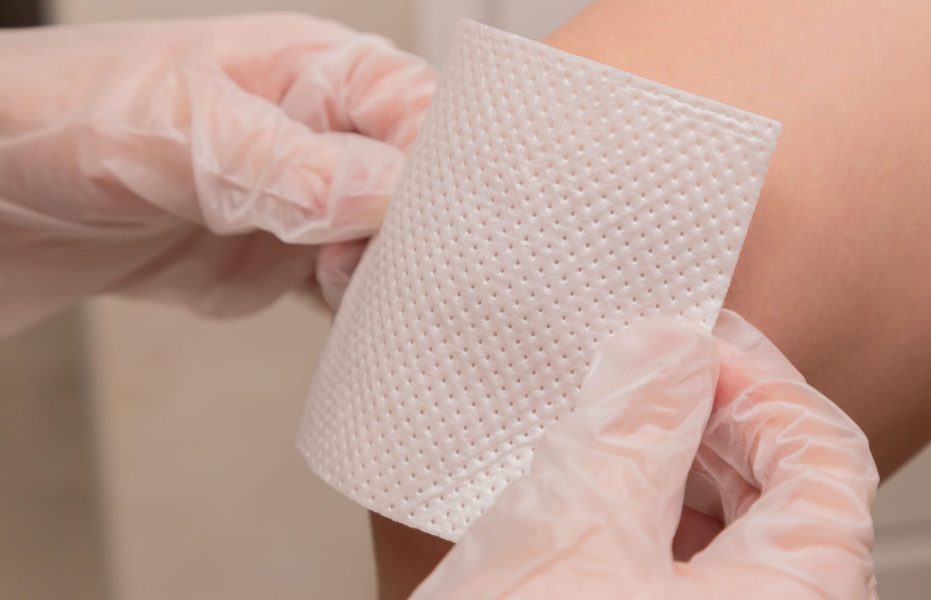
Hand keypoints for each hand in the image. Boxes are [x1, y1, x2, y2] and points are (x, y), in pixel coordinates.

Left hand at [0, 13, 435, 332]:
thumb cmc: (61, 120)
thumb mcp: (176, 133)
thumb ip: (287, 167)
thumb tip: (392, 195)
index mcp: (316, 73)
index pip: (423, 113)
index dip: (443, 170)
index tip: (433, 229)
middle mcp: (325, 136)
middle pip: (424, 188)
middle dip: (427, 239)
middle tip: (398, 284)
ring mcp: (308, 205)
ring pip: (394, 248)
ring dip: (395, 287)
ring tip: (370, 312)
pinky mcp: (283, 263)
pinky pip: (348, 294)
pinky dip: (361, 320)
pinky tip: (360, 337)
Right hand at [413, 309, 878, 598]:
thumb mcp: (573, 532)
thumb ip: (633, 425)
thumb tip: (666, 352)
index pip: (824, 464)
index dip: (758, 388)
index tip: (687, 353)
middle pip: (790, 499)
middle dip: (717, 425)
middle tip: (649, 381)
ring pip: (741, 535)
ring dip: (683, 468)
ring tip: (617, 430)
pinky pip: (697, 572)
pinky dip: (659, 519)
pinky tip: (604, 496)